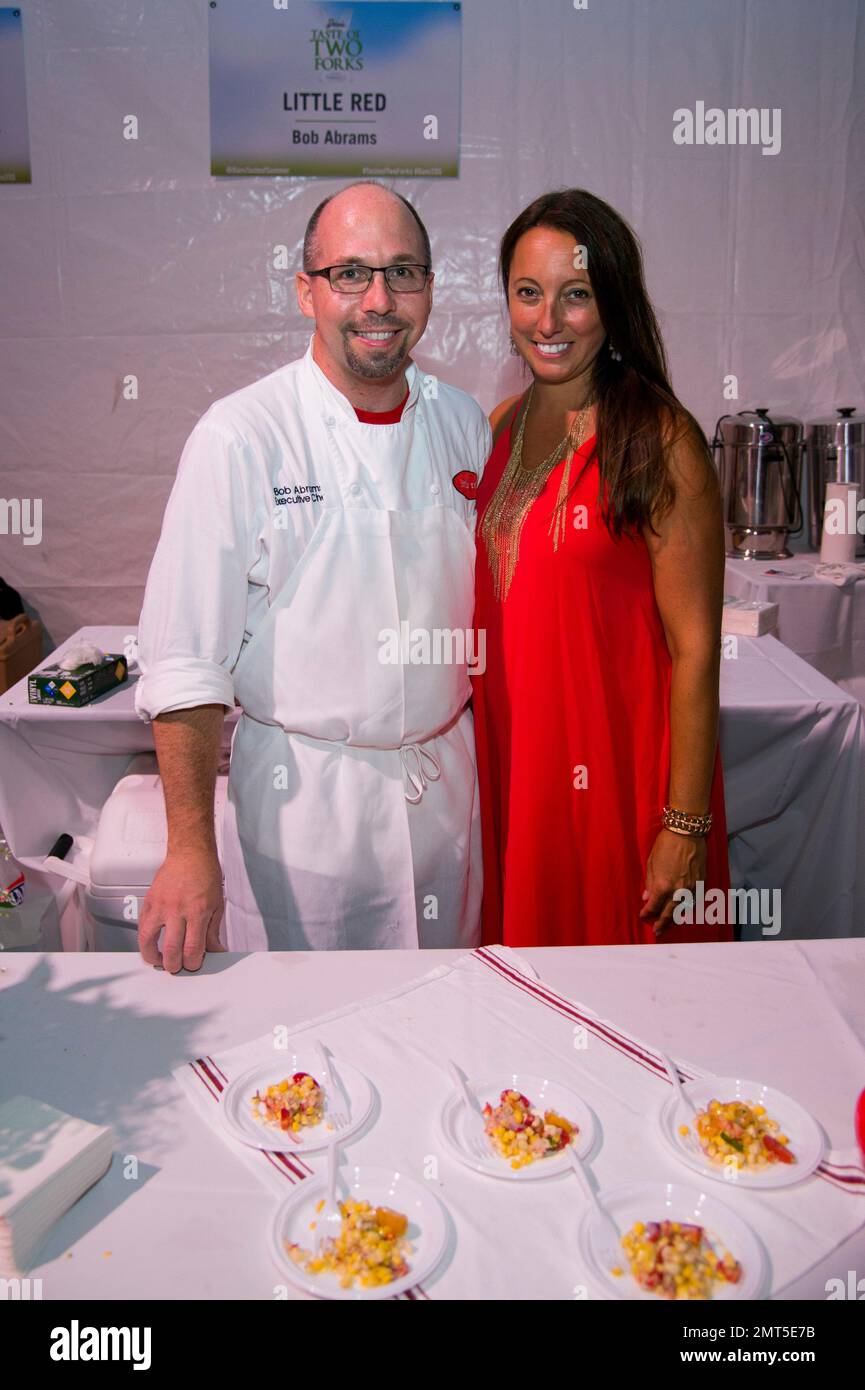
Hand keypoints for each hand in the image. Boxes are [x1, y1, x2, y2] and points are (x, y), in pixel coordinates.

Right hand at [138, 847, 225, 972]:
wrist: (190, 853)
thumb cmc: (205, 874)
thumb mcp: (217, 904)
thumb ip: (213, 931)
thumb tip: (215, 950)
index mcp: (198, 911)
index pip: (193, 948)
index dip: (193, 963)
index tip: (194, 964)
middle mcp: (177, 910)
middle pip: (172, 950)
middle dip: (174, 965)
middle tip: (177, 967)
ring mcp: (160, 906)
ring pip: (149, 941)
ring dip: (153, 957)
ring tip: (159, 961)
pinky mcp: (149, 902)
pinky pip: (142, 926)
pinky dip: (145, 940)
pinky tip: (151, 944)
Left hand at [640, 829, 706, 937]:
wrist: (687, 833)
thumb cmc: (665, 845)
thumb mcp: (651, 863)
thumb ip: (649, 883)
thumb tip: (647, 898)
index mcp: (663, 886)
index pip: (654, 906)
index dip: (647, 913)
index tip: (643, 916)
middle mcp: (678, 890)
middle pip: (669, 913)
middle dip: (662, 923)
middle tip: (657, 932)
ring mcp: (691, 888)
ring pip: (683, 909)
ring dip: (676, 918)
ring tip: (671, 924)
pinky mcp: (701, 883)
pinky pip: (694, 900)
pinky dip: (688, 907)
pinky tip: (684, 910)